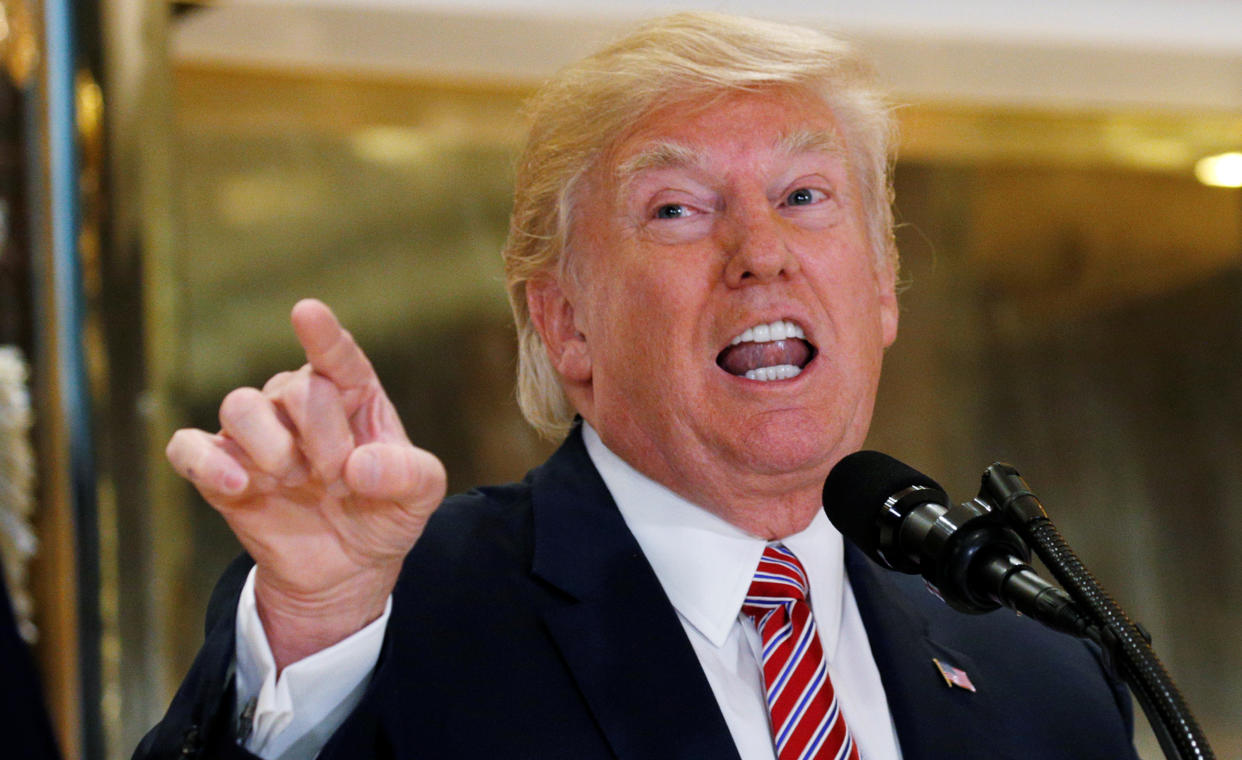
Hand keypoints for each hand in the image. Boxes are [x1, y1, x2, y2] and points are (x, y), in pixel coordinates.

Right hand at [166, 299, 445, 668]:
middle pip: (297, 389)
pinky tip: (236, 485)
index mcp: (352, 393)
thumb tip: (362, 466)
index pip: (336, 355)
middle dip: (325, 441)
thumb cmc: (383, 513)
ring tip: (296, 481)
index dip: (322, 335)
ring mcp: (256, 433)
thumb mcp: (420, 498)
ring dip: (273, 449)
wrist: (346, 568)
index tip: (306, 312)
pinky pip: (189, 447)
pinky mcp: (218, 468)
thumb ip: (410, 475)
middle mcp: (298, 401)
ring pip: (241, 405)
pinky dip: (207, 462)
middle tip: (340, 480)